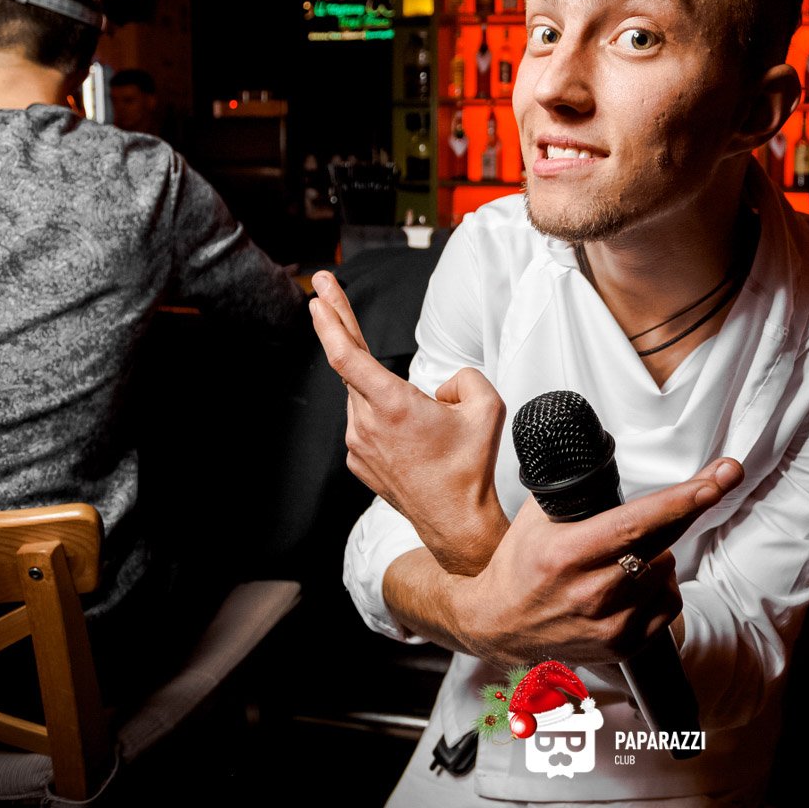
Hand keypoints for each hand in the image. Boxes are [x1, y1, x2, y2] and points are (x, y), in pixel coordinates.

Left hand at [310, 270, 507, 574]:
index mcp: (394, 405)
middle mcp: (367, 423)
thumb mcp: (489, 408)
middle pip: (348, 364)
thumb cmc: (470, 468)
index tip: (319, 295)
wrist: (456, 521)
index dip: (331, 321)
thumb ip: (467, 377)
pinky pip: (368, 423)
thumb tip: (442, 385)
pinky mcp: (358, 460)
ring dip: (384, 389)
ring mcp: (358, 444)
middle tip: (322, 286)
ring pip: (364, 396)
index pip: (348, 355)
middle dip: (336, 321)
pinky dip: (385, 416)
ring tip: (426, 421)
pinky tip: (414, 438)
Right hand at [451, 457, 744, 668]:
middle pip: (662, 541)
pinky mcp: (622, 646)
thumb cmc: (521, 563)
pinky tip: (638, 578)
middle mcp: (590, 593)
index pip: (635, 524)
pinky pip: (670, 604)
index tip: (715, 479)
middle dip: (699, 501)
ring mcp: (609, 624)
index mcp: (566, 555)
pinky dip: (662, 584)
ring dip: (661, 549)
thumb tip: (606, 450)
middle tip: (726, 473)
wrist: (498, 625)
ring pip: (668, 569)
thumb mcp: (536, 515)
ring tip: (629, 549)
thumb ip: (575, 488)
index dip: (679, 501)